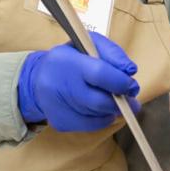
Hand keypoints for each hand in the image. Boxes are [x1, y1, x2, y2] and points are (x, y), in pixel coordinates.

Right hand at [17, 32, 140, 131]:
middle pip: (99, 101)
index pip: (100, 74)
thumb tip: (130, 71)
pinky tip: (100, 110)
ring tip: (114, 102)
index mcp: (68, 60)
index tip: (132, 86)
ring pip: (97, 116)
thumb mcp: (89, 44)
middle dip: (121, 103)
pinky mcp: (60, 122)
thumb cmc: (70, 60)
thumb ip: (113, 53)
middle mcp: (59, 84)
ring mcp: (57, 106)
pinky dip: (102, 120)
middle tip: (131, 102)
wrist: (37, 80)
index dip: (121, 82)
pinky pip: (91, 126)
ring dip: (112, 111)